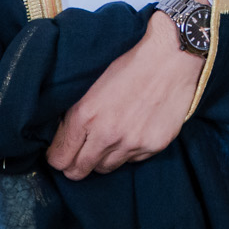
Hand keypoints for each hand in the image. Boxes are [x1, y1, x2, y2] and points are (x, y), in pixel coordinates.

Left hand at [46, 0, 206, 179]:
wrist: (171, 57)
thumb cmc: (132, 63)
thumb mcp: (93, 84)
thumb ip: (77, 113)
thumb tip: (65, 136)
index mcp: (85, 115)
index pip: (59, 158)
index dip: (57, 158)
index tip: (61, 154)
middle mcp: (106, 134)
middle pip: (79, 171)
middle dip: (75, 166)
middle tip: (79, 156)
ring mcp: (131, 143)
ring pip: (106, 168)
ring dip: (103, 159)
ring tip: (109, 141)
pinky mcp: (153, 146)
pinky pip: (132, 160)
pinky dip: (129, 151)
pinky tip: (133, 132)